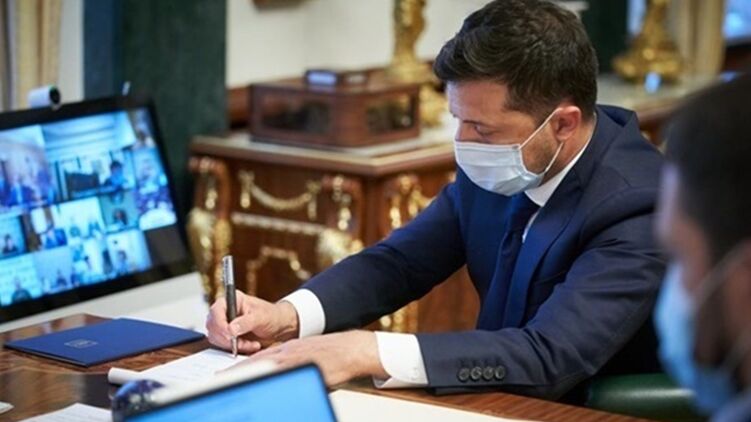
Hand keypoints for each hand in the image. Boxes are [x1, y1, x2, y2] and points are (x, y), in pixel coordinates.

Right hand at [206, 291, 298, 353]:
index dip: (220, 324)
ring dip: (232, 345)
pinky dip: (235, 348)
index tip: (229, 334)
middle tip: (241, 342)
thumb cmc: (272, 316)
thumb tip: (230, 329)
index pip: (216, 310)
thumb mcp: (261, 317)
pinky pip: (223, 345)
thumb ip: (246, 322)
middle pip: (213, 326)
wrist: (279, 327)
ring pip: (216, 337)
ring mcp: (225, 324)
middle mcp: (226, 311)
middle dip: (226, 337)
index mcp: (233, 300)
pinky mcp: (227, 336)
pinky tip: (249, 346)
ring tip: (250, 344)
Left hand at [226, 330, 387, 386]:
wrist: (350, 349)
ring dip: (244, 374)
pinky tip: (254, 382)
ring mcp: (292, 358)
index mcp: (287, 350)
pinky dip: (264, 376)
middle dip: (235, 371)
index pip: (258, 359)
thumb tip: (281, 381)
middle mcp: (286, 352)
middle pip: (255, 362)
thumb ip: (293, 366)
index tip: (226, 375)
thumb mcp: (307, 358)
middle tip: (218, 379)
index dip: (240, 367)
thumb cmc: (332, 356)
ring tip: (227, 382)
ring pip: (262, 365)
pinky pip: (278, 372)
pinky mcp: (301, 364)